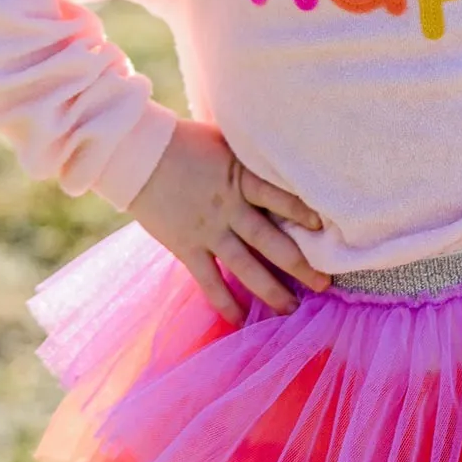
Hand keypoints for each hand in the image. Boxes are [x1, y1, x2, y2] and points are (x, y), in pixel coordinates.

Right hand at [126, 118, 332, 324]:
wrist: (137, 154)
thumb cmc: (184, 141)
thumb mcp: (226, 142)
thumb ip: (250, 159)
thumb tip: (278, 156)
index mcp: (240, 177)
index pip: (279, 197)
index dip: (302, 211)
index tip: (323, 227)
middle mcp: (229, 208)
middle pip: (271, 241)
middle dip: (300, 265)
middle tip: (324, 284)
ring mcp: (208, 231)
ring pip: (245, 267)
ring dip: (270, 290)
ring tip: (292, 309)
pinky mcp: (186, 247)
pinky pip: (209, 280)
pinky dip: (224, 302)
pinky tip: (239, 320)